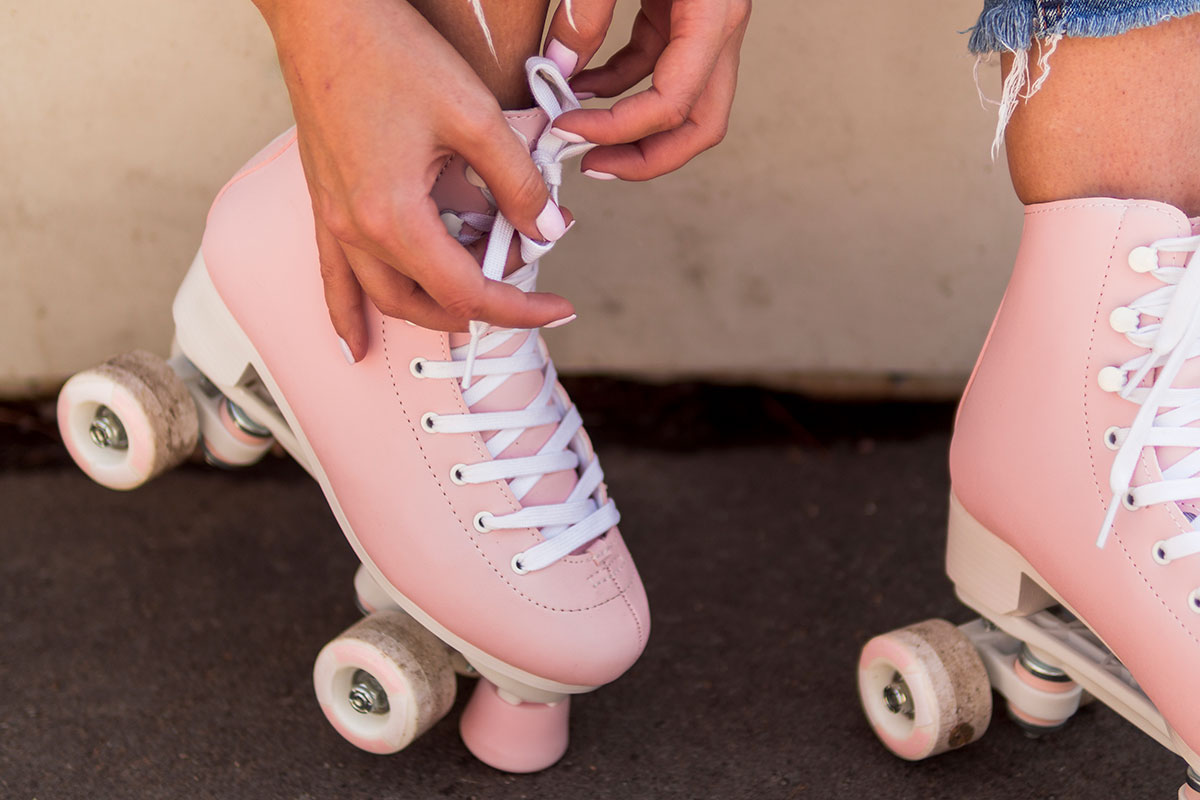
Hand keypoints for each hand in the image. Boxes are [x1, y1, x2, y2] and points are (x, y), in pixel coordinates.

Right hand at [254, 0, 574, 359]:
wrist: (322, 13)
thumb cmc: (390, 52)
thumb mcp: (475, 116)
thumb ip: (516, 181)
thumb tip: (547, 228)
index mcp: (395, 218)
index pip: (467, 292)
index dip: (520, 308)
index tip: (557, 307)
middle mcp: (357, 231)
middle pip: (427, 302)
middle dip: (483, 306)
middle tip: (527, 289)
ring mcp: (334, 220)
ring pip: (385, 296)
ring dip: (430, 309)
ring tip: (469, 306)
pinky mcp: (323, 202)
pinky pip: (334, 277)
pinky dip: (347, 313)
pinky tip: (353, 343)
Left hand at [543, 0, 750, 180]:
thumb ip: (587, 10)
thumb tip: (558, 65)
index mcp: (713, 14)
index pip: (674, 104)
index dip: (617, 128)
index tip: (565, 127)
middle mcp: (719, 27)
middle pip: (698, 125)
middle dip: (643, 157)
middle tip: (590, 165)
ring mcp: (703, 26)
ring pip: (679, 104)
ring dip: (628, 128)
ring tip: (574, 133)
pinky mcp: (679, 15)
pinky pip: (653, 70)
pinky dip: (616, 89)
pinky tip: (578, 90)